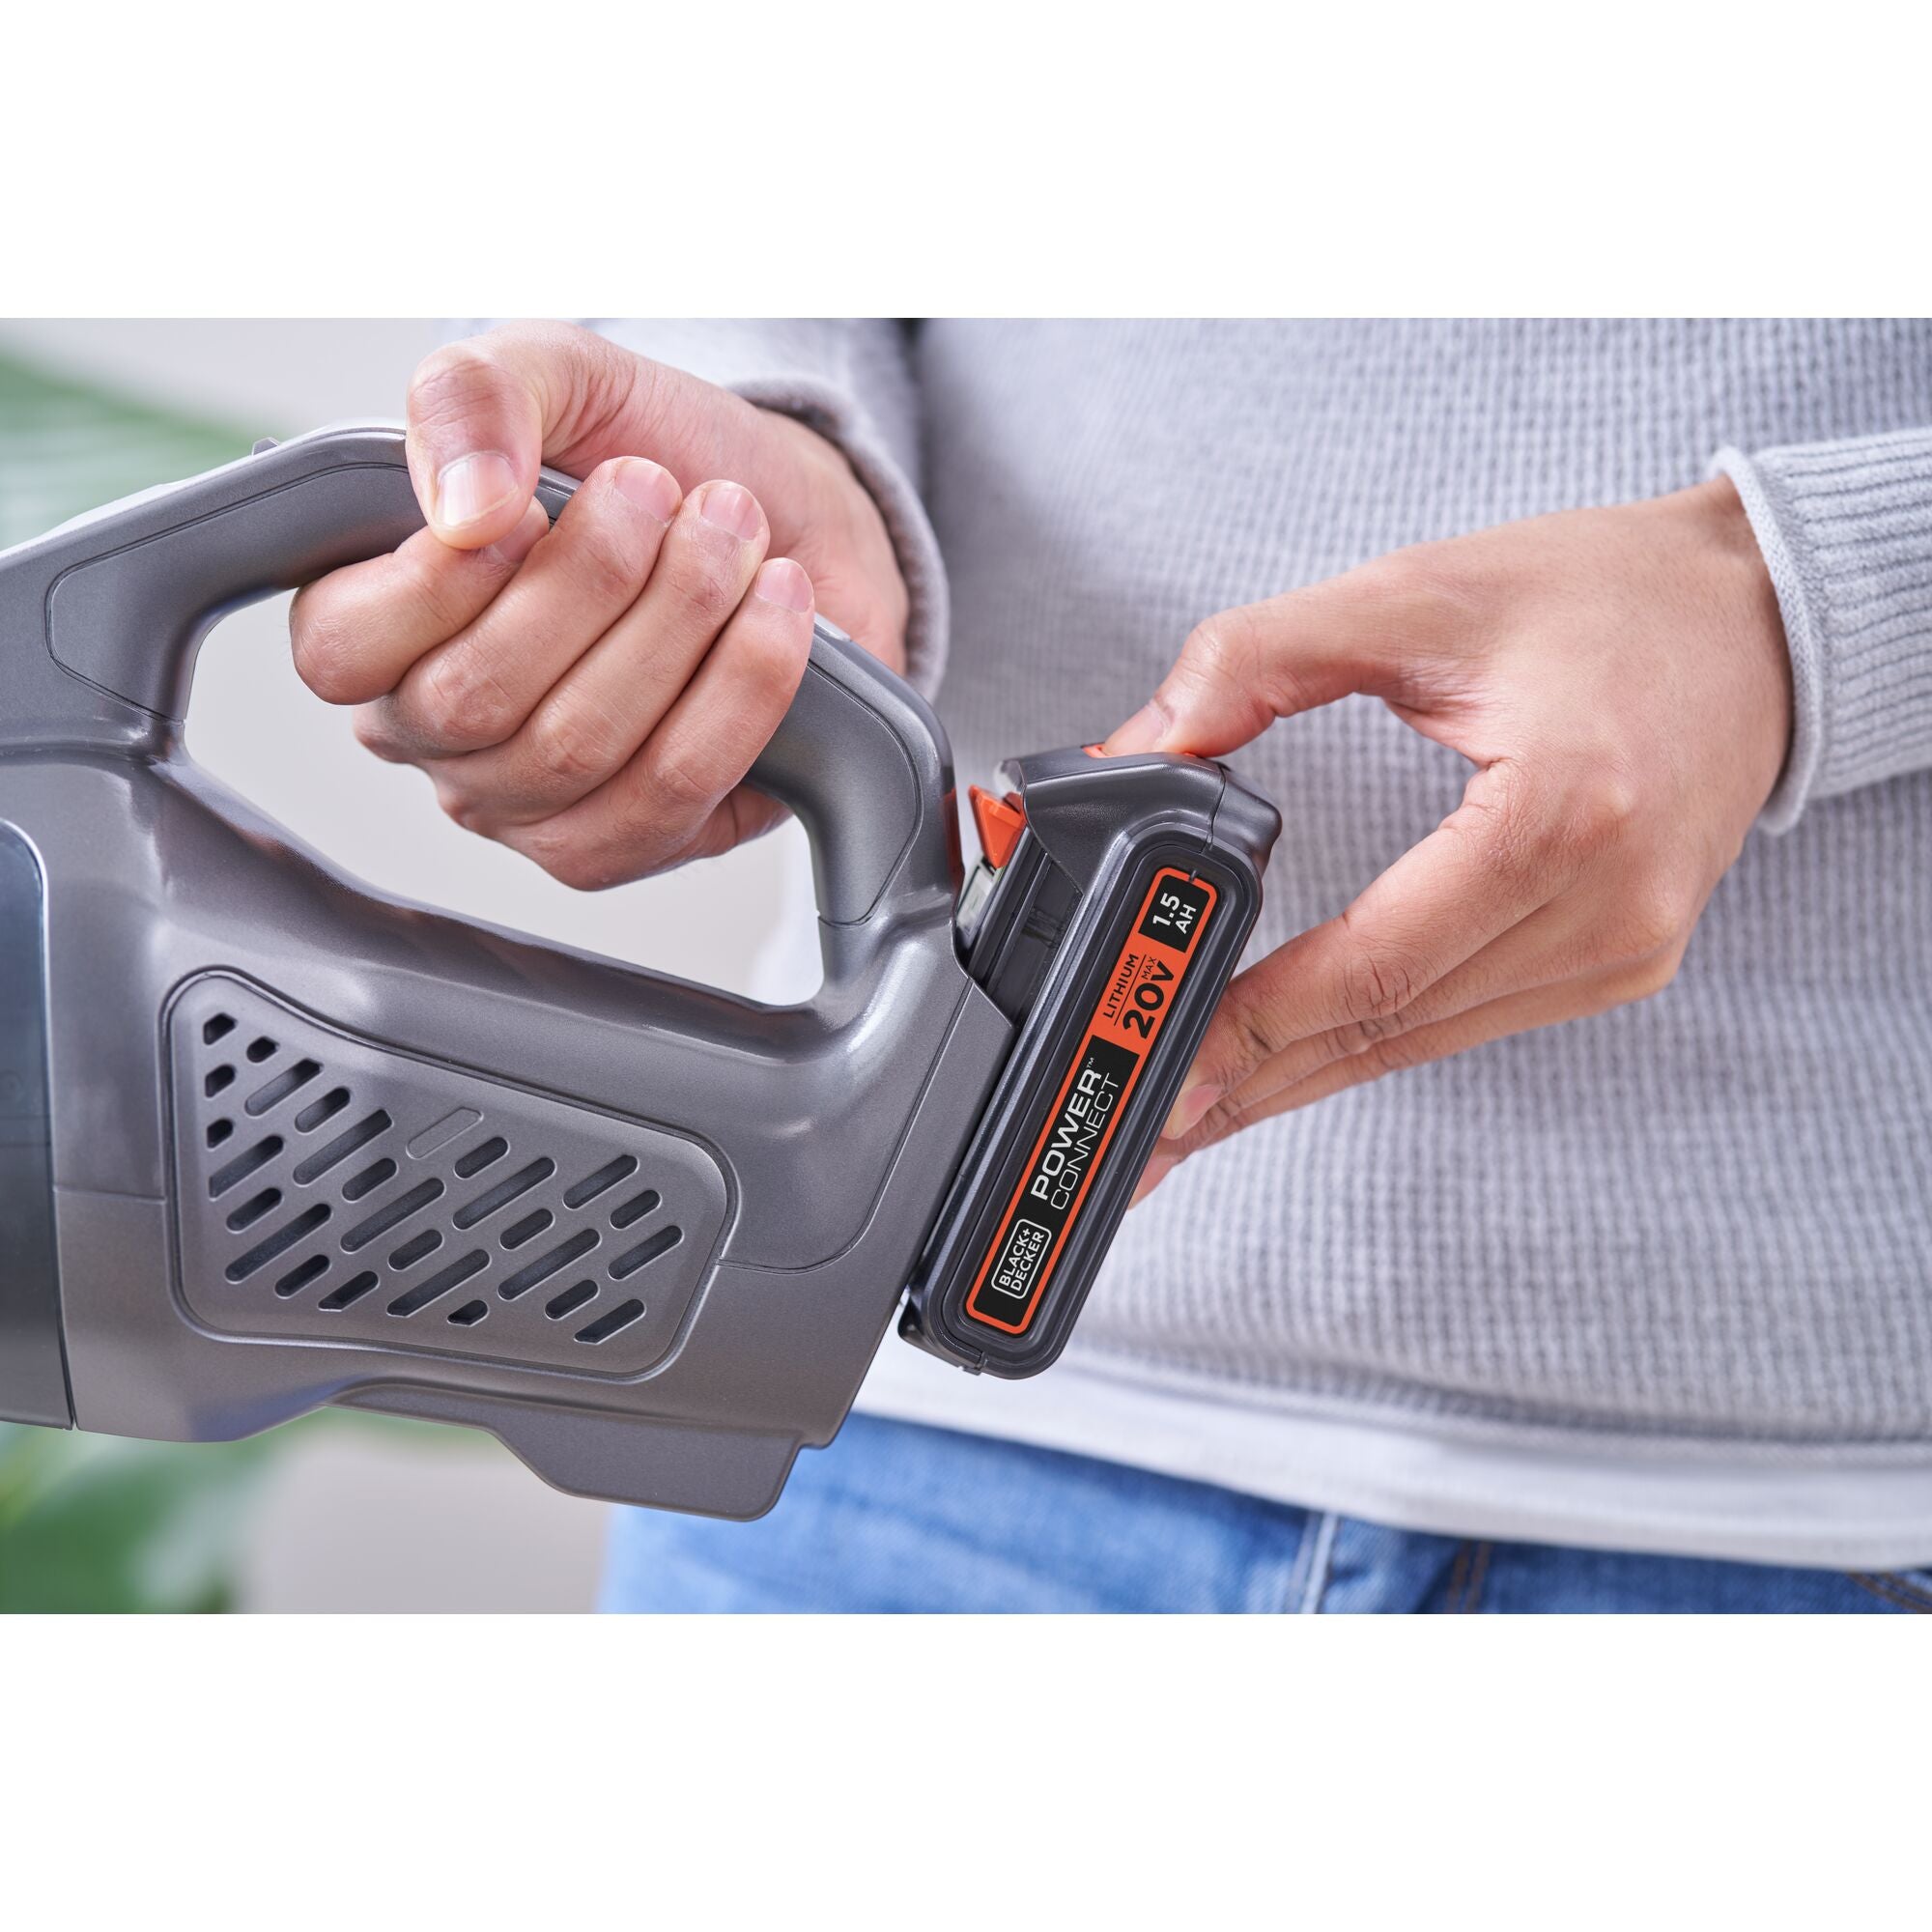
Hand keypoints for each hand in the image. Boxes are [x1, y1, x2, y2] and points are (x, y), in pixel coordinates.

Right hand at [289, 322, 907, 887]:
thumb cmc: (648, 451)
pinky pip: (673, 793)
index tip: (531, 504)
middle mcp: (442, 737)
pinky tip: (777, 606)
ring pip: (579, 748)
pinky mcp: (643, 844)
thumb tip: (463, 511)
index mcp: (379, 625)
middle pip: (476, 701)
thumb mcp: (552, 374)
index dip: (434, 584)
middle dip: (594, 578)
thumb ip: (473, 398)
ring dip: (679, 618)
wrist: (790, 508)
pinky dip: (742, 686)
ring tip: (734, 527)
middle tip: (661, 489)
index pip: (339, 650)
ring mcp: (537, 806)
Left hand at [1112, 478, 1791, 1202]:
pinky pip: (1468, 1020)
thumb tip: (1140, 743)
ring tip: (1198, 1115)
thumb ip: (1258, 658)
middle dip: (1254, 1084)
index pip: (1375, 962)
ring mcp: (1624, 949)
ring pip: (1423, 1039)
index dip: (1257, 1025)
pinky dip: (1376, 1041)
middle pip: (1389, 1025)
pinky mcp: (1623, 961)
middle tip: (1149, 1136)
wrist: (1761, 616)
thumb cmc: (1604, 594)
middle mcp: (1605, 906)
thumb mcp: (1414, 593)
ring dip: (1303, 1079)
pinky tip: (1302, 1065)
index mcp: (1562, 813)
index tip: (1165, 1062)